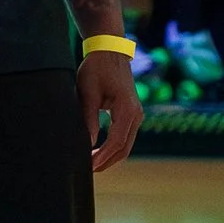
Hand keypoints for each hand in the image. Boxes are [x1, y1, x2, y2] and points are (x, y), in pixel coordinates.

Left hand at [78, 50, 142, 173]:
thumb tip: (88, 143)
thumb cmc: (96, 69)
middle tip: (86, 170)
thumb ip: (88, 119)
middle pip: (124, 149)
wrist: (109, 52)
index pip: (116, 141)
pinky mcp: (132, 115)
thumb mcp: (88, 93)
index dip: (102, 157)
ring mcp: (136, 115)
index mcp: (128, 109)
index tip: (88, 165)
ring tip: (89, 163)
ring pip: (125, 145)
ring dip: (109, 157)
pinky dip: (112, 148)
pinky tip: (97, 151)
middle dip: (106, 162)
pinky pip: (124, 137)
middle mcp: (136, 114)